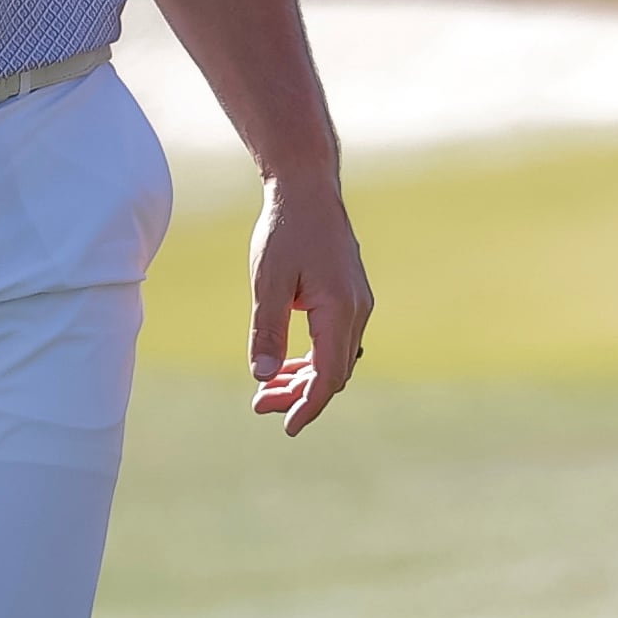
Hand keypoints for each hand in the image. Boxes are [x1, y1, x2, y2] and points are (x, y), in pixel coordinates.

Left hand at [246, 168, 373, 435]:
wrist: (307, 189)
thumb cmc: (285, 231)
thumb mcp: (268, 282)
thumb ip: (267, 331)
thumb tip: (264, 377)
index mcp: (339, 309)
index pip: (328, 376)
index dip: (308, 406)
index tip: (287, 427)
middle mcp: (357, 310)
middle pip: (334, 372)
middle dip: (299, 395)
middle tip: (259, 406)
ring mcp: (358, 303)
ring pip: (336, 358)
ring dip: (305, 377)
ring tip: (267, 389)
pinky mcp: (351, 296)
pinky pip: (337, 340)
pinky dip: (314, 357)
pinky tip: (288, 362)